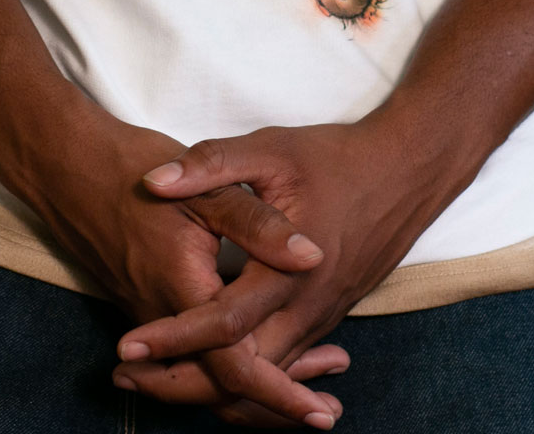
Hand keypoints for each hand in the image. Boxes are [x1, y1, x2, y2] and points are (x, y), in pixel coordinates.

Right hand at [15, 115, 348, 426]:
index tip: (319, 414)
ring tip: (313, 383)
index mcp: (182, 288)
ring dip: (255, 386)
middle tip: (326, 412)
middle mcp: (160, 314)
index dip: (280, 394)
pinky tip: (265, 347)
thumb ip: (258, 225)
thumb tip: (311, 257)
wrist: (63, 164)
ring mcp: (147, 312)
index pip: (234, 366)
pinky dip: (229, 364)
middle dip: (273, 405)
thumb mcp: (204, 186)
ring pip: (203, 374)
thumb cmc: (130, 167)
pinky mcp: (142, 302)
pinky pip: (187, 353)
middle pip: (218, 388)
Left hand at [112, 120, 470, 421]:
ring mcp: (322, 317)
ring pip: (265, 376)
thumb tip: (153, 181)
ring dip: (212, 385)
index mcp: (290, 271)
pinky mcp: (327, 316)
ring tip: (150, 378)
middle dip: (183, 382)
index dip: (172, 338)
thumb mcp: (269, 148)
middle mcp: (309, 307)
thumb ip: (209, 165)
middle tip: (123, 378)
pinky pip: (283, 362)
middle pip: (244, 373)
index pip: (223, 324)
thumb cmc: (336, 157)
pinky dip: (245, 376)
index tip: (126, 348)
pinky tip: (205, 369)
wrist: (410, 168)